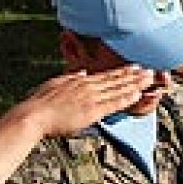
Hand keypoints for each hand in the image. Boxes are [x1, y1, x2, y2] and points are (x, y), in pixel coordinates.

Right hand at [20, 67, 154, 137]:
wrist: (33, 115)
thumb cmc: (39, 104)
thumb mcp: (55, 83)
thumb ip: (70, 77)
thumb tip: (81, 72)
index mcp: (79, 80)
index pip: (106, 75)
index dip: (122, 72)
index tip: (134, 67)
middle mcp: (87, 86)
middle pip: (116, 79)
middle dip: (134, 75)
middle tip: (149, 70)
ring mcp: (90, 97)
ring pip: (117, 89)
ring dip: (134, 84)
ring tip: (149, 79)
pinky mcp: (91, 110)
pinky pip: (112, 103)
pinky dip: (125, 98)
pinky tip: (136, 94)